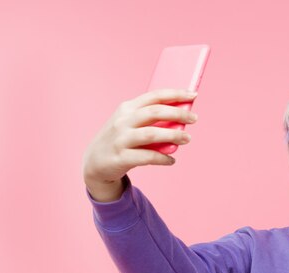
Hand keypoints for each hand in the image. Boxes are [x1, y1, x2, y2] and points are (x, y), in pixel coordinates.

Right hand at [82, 89, 197, 201]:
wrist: (95, 162)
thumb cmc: (121, 140)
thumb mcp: (131, 124)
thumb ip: (152, 120)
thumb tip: (182, 120)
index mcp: (127, 108)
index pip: (154, 96)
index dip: (175, 94)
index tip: (192, 95)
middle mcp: (123, 121)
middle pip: (154, 112)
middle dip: (178, 113)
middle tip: (194, 119)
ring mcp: (121, 139)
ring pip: (151, 134)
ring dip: (173, 135)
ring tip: (187, 138)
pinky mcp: (121, 157)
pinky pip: (147, 157)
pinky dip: (163, 158)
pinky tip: (171, 160)